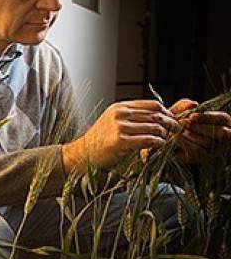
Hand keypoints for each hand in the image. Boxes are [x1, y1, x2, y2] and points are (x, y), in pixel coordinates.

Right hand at [62, 100, 178, 173]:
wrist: (82, 154)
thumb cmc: (100, 141)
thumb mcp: (115, 122)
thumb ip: (133, 117)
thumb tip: (156, 116)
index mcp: (120, 107)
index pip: (153, 104)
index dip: (167, 112)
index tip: (172, 120)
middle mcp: (120, 114)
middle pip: (156, 115)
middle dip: (170, 123)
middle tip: (176, 131)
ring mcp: (119, 127)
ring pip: (154, 127)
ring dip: (165, 135)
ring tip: (166, 140)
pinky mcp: (120, 141)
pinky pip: (148, 140)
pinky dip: (158, 143)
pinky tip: (158, 146)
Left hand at [168, 98, 230, 162]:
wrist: (165, 142)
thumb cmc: (175, 125)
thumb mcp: (179, 113)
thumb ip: (184, 106)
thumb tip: (193, 104)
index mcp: (222, 123)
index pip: (222, 118)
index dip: (207, 117)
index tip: (191, 116)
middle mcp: (222, 137)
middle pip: (219, 132)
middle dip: (199, 127)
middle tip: (183, 123)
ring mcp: (215, 148)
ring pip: (208, 142)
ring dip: (191, 135)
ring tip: (177, 130)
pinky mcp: (204, 158)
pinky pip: (198, 152)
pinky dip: (186, 144)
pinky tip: (176, 138)